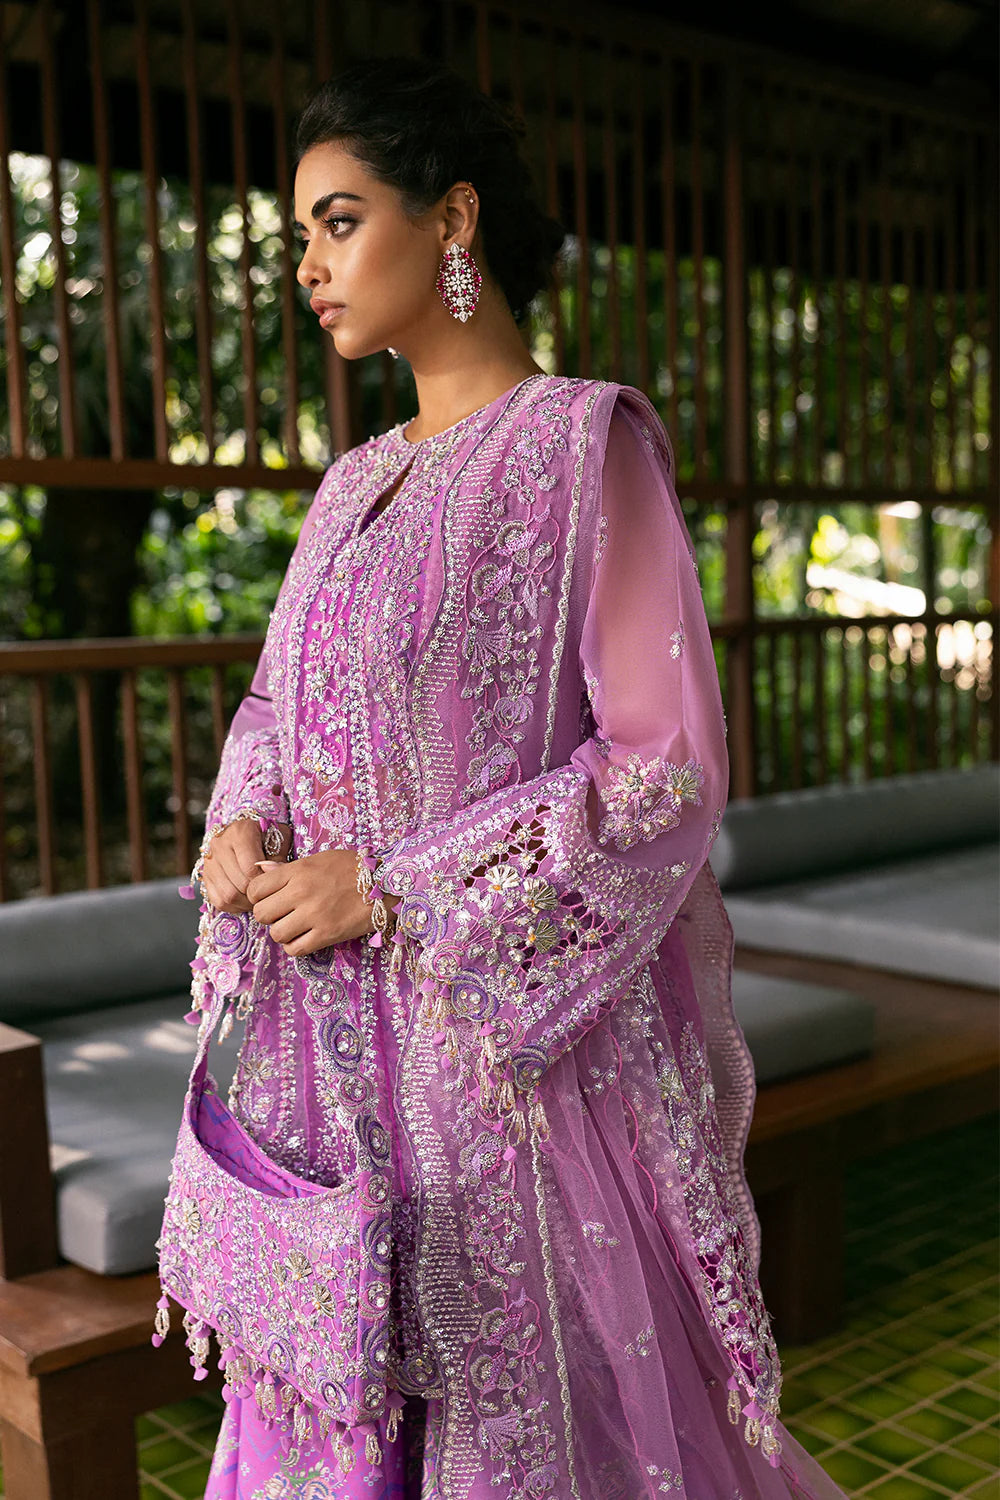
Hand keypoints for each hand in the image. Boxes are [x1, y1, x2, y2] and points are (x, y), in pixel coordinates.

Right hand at [201, 819, 292, 912]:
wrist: (246, 835)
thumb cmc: (267, 837)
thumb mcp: (279, 839)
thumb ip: (279, 858)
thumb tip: (276, 875)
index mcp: (240, 832)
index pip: (251, 868)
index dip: (265, 882)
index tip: (274, 884)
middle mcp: (220, 844)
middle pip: (239, 884)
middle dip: (257, 895)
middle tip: (268, 896)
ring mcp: (209, 861)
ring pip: (228, 895)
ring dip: (246, 903)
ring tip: (257, 900)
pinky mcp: (205, 876)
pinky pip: (218, 901)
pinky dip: (234, 906)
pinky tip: (245, 901)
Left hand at [246, 849, 399, 956]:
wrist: (385, 882)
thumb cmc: (352, 868)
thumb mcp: (318, 859)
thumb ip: (287, 869)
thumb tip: (260, 870)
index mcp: (297, 871)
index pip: (255, 889)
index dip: (258, 896)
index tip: (270, 898)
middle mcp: (301, 893)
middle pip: (261, 914)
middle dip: (268, 916)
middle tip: (282, 914)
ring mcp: (314, 915)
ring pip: (276, 934)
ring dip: (282, 932)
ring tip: (295, 926)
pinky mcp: (327, 934)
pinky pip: (295, 949)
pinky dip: (295, 946)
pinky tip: (304, 938)